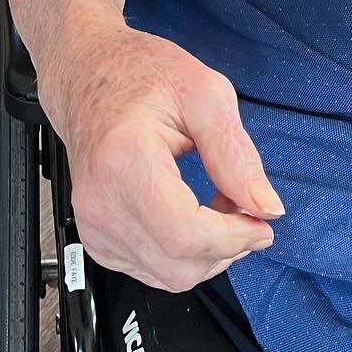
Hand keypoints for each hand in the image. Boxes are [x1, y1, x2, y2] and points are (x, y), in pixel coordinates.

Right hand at [45, 25, 283, 292]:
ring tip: (217, 207)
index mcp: (125, 161)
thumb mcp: (205, 94)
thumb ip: (236, 154)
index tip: (261, 221)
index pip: (186, 235)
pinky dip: (182, 254)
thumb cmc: (138, 74)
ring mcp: (94, 224)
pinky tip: (190, 216)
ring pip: (168, 277)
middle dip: (227, 247)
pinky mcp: (96, 238)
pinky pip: (151, 270)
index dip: (235, 238)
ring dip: (207, 254)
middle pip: (179, 266)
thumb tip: (265, 207)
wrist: (86, 75)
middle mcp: (101, 201)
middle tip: (245, 208)